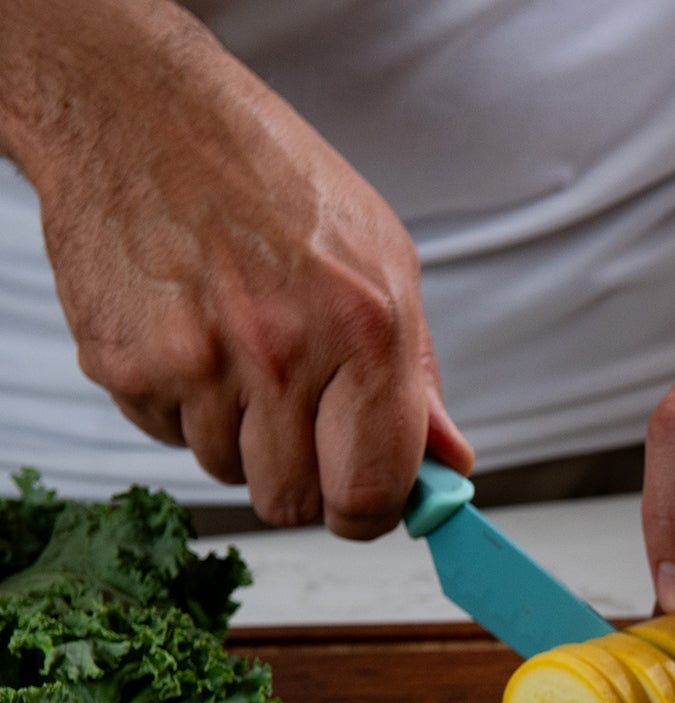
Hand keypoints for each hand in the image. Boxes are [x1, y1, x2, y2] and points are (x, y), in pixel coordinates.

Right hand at [7, 2, 470, 533]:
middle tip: (301, 426)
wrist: (142, 115)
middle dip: (305, 480)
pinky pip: (165, 435)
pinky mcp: (124, 365)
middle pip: (293, 500)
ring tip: (240, 351)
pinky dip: (182, 405)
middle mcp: (280, 353)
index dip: (372, 514)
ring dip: (239, 435)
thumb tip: (449, 462)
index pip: (373, 488)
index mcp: (364, 329)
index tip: (368, 507)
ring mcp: (194, 363)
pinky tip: (191, 335)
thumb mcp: (384, 261)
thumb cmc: (270, 179)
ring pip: (226, 471)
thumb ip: (417, 375)